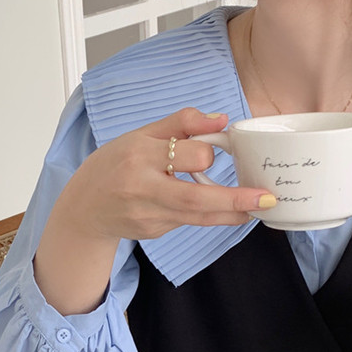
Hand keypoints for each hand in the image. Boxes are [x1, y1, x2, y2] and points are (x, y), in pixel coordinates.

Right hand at [54, 108, 275, 242]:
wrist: (84, 210)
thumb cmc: (113, 166)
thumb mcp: (139, 135)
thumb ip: (181, 124)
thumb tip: (221, 119)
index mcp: (139, 156)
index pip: (186, 156)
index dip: (206, 154)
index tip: (219, 150)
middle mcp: (143, 189)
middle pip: (195, 198)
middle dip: (235, 199)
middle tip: (267, 198)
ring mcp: (148, 216)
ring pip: (198, 217)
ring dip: (232, 213)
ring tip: (259, 208)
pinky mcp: (154, 232)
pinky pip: (188, 221)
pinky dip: (208, 214)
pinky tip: (219, 208)